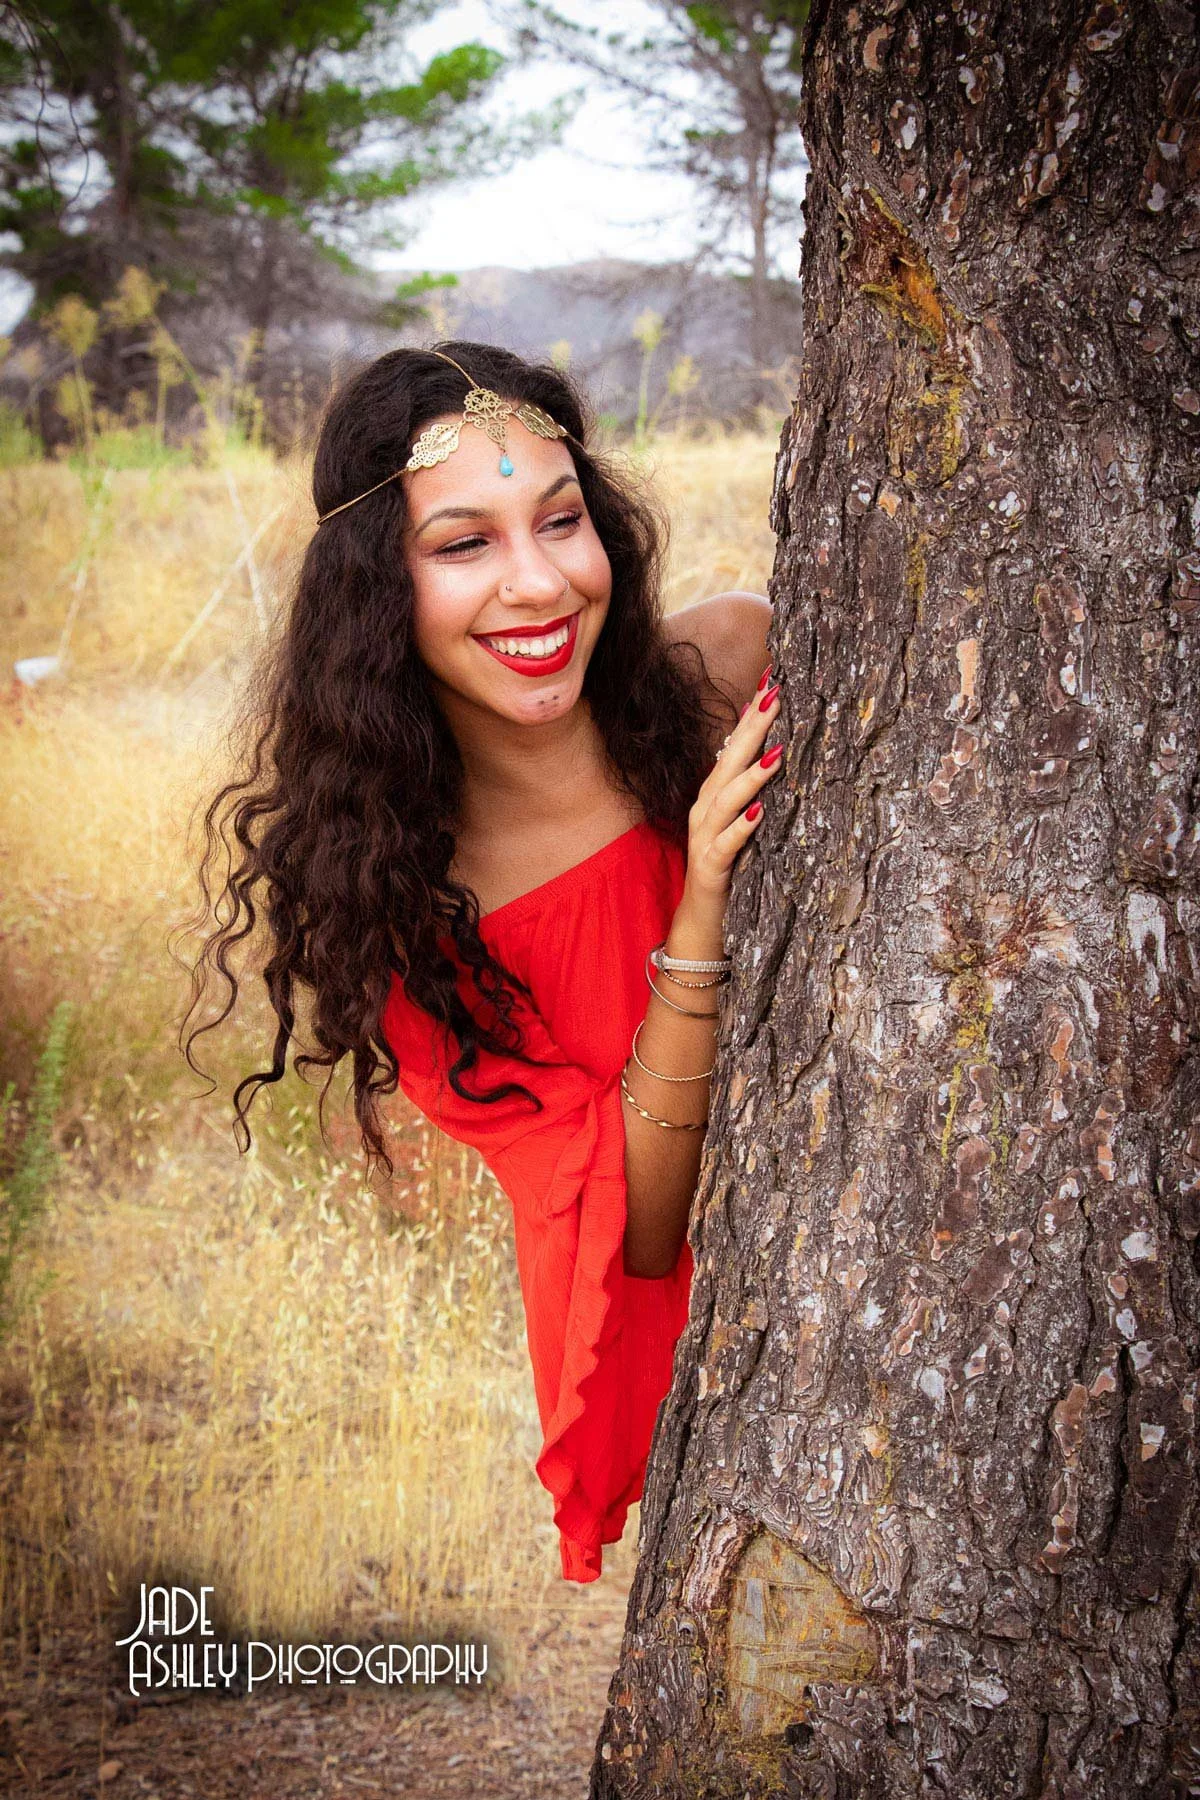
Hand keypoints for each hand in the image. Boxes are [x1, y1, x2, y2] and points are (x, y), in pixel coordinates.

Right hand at [684, 668, 781, 910]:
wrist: (702, 920)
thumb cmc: (728, 867)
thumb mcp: (742, 823)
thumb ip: (752, 790)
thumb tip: (774, 750)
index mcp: (715, 796)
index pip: (734, 747)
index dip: (752, 716)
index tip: (773, 684)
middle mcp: (706, 810)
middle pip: (729, 762)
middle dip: (752, 730)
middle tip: (776, 698)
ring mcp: (705, 837)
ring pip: (726, 801)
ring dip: (750, 777)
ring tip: (776, 755)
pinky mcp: (711, 867)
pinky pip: (726, 844)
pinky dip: (741, 827)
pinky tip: (759, 812)